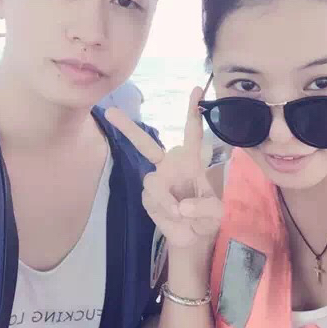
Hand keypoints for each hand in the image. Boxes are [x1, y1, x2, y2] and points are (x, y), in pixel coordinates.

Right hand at [106, 87, 222, 250]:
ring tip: (181, 214)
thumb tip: (180, 206)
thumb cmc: (206, 217)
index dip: (193, 112)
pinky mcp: (147, 197)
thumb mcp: (216, 212)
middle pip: (146, 144)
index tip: (196, 89)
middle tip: (110, 111)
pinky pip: (152, 200)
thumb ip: (204, 207)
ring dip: (167, 200)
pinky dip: (165, 212)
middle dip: (128, 128)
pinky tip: (173, 218)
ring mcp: (156, 180)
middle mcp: (169, 166)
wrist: (192, 238)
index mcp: (190, 161)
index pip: (191, 133)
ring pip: (153, 182)